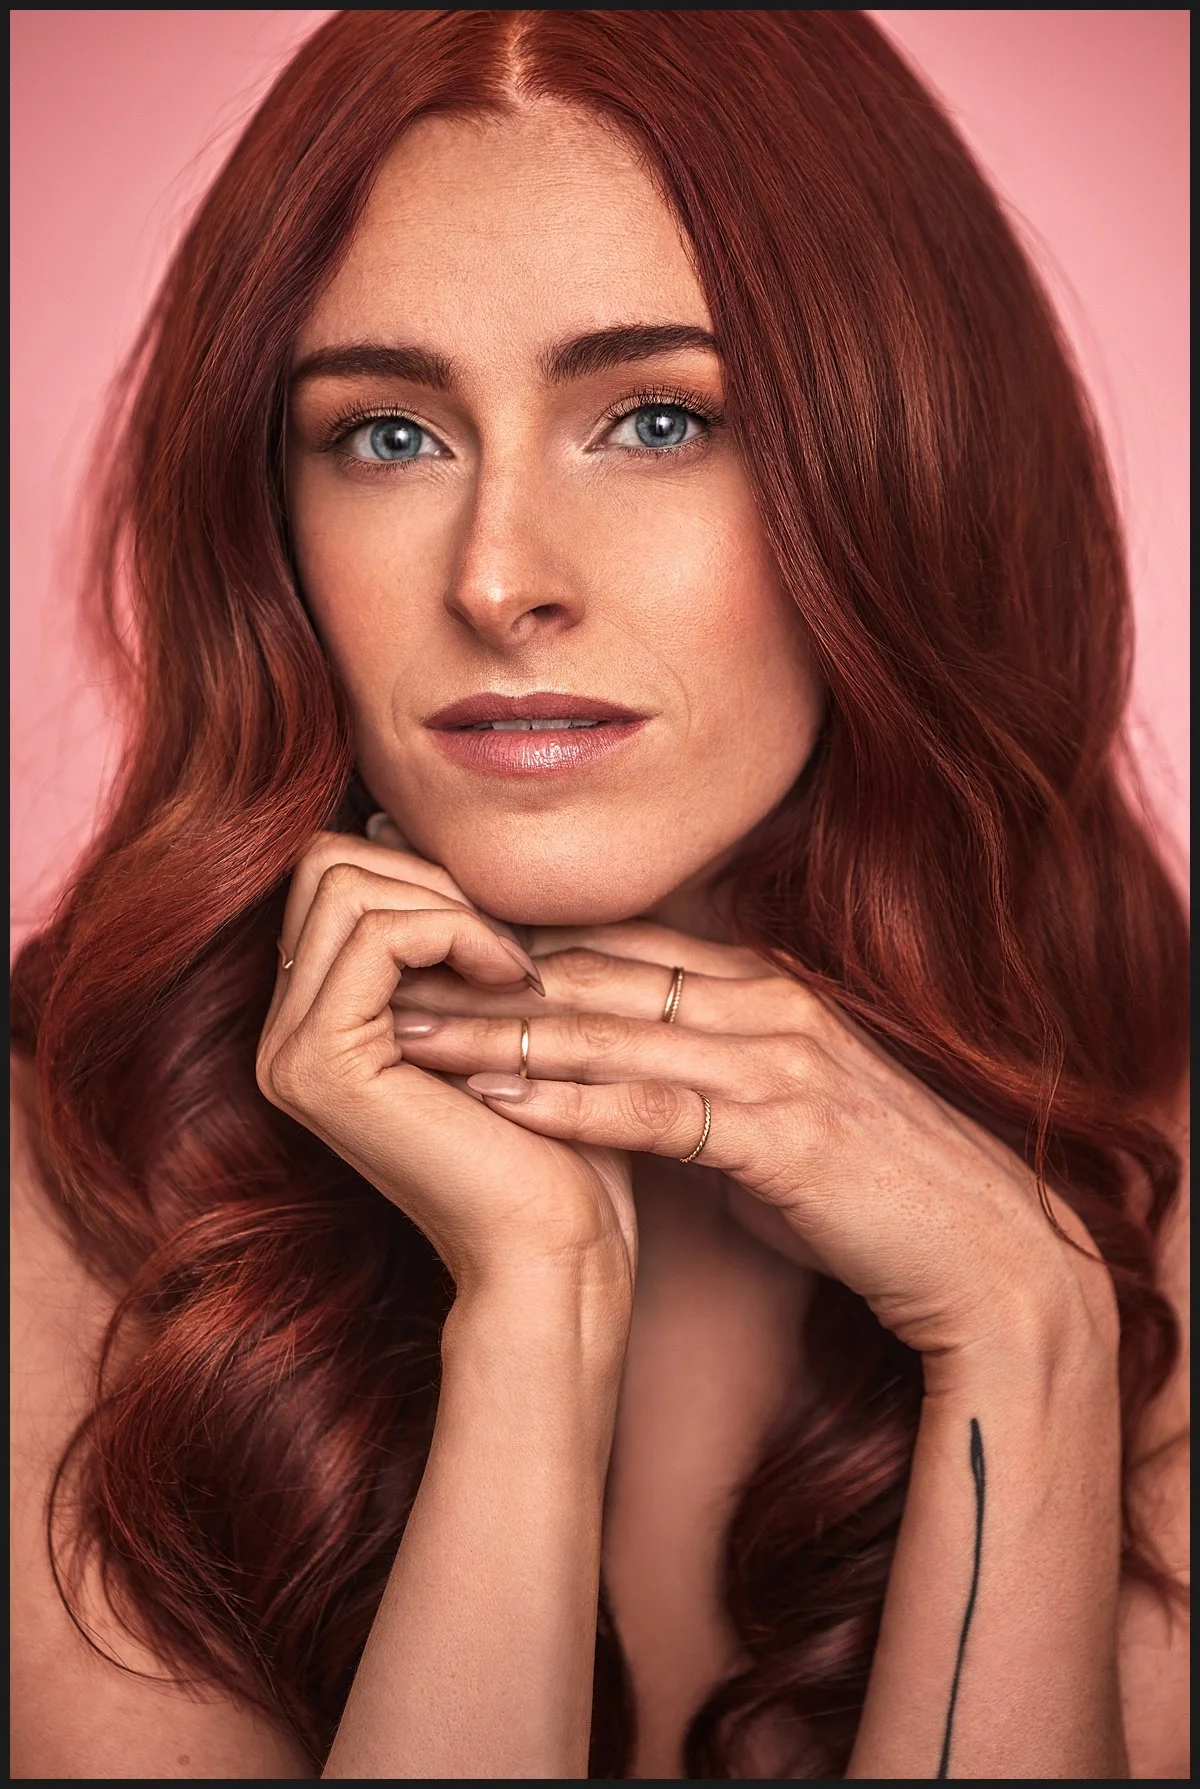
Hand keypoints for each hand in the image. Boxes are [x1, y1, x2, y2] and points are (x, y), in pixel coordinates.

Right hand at [255, 830, 635, 1308]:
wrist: (557, 1246)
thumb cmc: (548, 1133)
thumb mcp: (485, 1005)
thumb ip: (435, 925)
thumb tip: (387, 814)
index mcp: (313, 1021)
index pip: (333, 872)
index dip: (425, 873)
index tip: (500, 933)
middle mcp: (282, 1037)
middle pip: (326, 862)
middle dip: (432, 878)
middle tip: (506, 947)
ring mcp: (291, 1053)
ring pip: (346, 882)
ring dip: (453, 907)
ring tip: (516, 971)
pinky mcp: (321, 1065)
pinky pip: (377, 934)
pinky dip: (459, 933)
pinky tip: (515, 985)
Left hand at [387, 920, 1116, 1359]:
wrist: (982, 1248)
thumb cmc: (873, 1186)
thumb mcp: (779, 1108)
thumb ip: (705, 1074)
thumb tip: (618, 1077)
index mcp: (762, 987)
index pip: (615, 949)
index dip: (513, 947)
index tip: (426, 953)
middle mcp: (764, 1003)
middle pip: (593, 976)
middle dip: (479, 977)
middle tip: (377, 977)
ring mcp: (777, 1060)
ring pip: (610, 1030)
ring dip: (498, 1032)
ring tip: (401, 1034)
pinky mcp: (783, 1130)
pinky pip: (655, 1107)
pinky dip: (570, 1103)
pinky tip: (495, 1103)